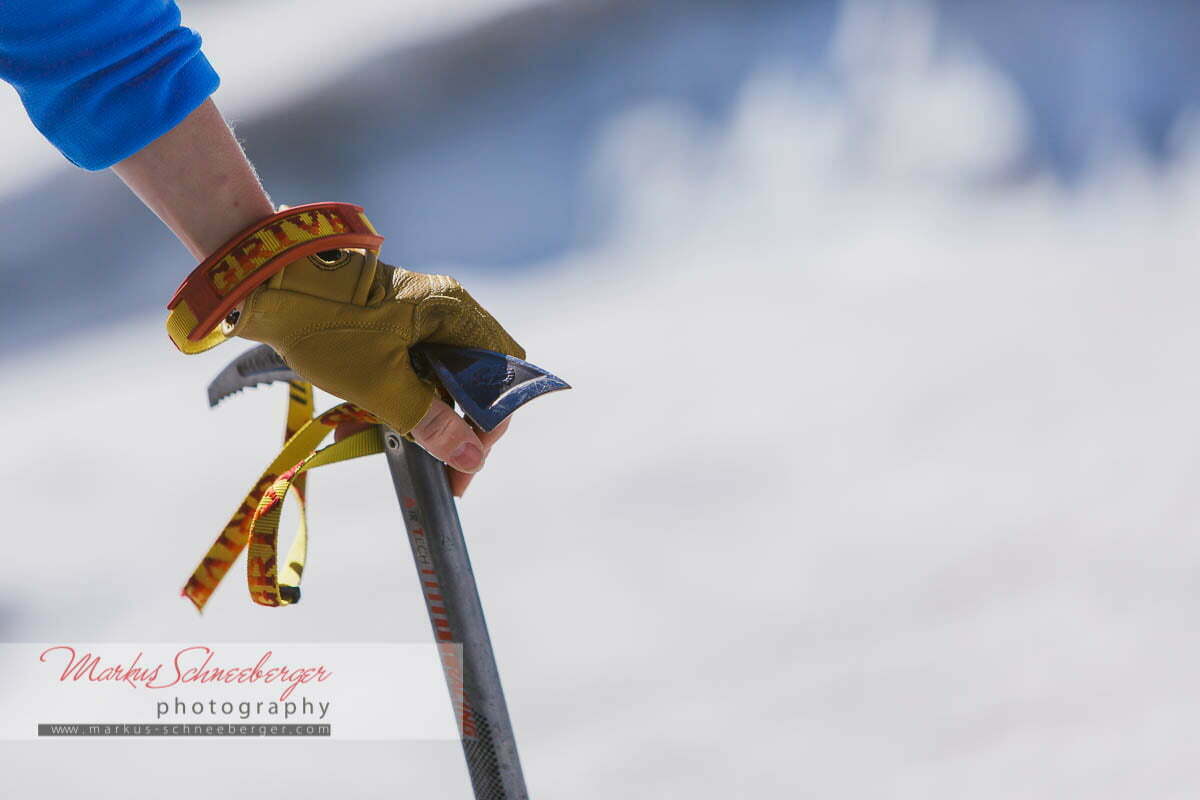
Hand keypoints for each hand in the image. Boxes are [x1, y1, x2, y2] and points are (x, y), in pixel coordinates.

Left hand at [227, 247, 522, 493]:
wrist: (266, 283)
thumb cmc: (326, 326)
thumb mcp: (381, 385)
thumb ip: (430, 423)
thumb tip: (470, 459)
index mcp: (455, 313)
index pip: (500, 375)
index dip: (488, 424)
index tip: (465, 463)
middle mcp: (446, 308)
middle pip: (475, 378)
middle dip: (456, 424)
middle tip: (436, 462)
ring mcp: (419, 314)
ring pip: (442, 376)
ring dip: (424, 413)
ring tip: (394, 445)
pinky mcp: (393, 322)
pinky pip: (413, 367)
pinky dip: (400, 396)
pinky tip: (368, 422)